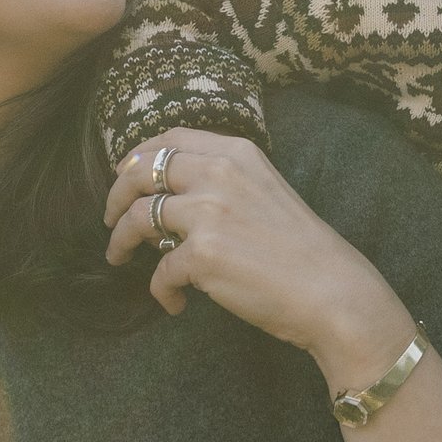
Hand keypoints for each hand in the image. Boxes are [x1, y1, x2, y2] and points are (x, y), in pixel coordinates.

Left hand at [104, 128, 409, 389]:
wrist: (331, 291)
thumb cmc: (301, 250)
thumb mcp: (265, 191)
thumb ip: (221, 184)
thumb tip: (167, 201)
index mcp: (236, 153)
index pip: (169, 138)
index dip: (138, 154)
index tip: (124, 173)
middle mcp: (219, 173)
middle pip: (141, 170)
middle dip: (115, 194)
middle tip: (110, 217)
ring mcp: (208, 212)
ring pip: (137, 218)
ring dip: (122, 241)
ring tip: (121, 257)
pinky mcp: (202, 254)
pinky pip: (159, 272)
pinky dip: (161, 290)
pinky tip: (175, 303)